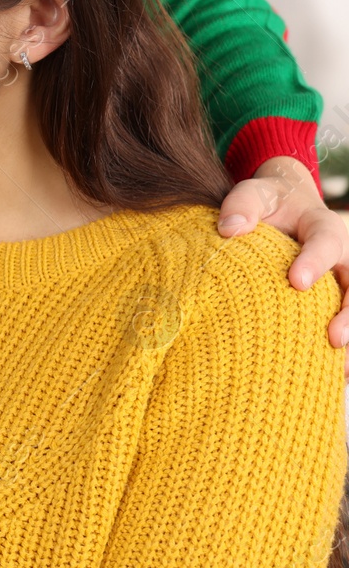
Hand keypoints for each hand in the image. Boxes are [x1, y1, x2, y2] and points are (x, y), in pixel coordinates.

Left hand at [217, 157, 348, 366]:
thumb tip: (229, 230)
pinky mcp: (336, 298)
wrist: (287, 206)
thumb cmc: (268, 203)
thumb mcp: (254, 194)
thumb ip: (242, 206)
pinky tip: (334, 373)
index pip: (324, 244)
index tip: (295, 281)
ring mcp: (343, 279)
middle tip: (334, 337)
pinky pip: (345, 320)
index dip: (313, 262)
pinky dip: (344, 346)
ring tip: (340, 368)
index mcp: (323, 226)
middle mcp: (343, 255)